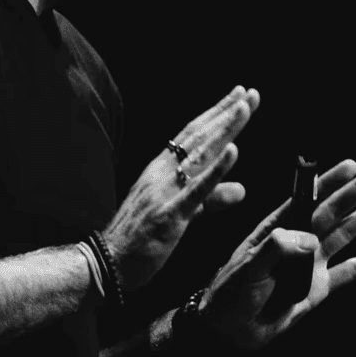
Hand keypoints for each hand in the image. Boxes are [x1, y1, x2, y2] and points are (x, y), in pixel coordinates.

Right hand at [103, 85, 257, 291]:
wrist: (107, 264)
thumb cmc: (141, 239)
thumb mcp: (183, 213)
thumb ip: (212, 199)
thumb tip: (242, 190)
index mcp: (161, 170)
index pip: (192, 135)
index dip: (216, 114)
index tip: (238, 96)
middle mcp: (161, 173)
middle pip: (199, 137)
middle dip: (225, 114)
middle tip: (249, 93)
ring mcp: (165, 192)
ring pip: (199, 155)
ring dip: (224, 130)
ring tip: (243, 108)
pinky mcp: (170, 214)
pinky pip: (196, 189)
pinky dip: (216, 169)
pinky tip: (233, 152)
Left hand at [195, 159, 355, 349]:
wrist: (232, 331)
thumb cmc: (231, 295)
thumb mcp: (247, 270)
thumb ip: (276, 251)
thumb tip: (310, 239)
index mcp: (277, 229)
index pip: (307, 199)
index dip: (328, 182)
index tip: (350, 165)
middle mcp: (298, 241)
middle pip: (333, 210)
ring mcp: (311, 263)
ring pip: (346, 233)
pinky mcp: (321, 286)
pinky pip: (352, 271)